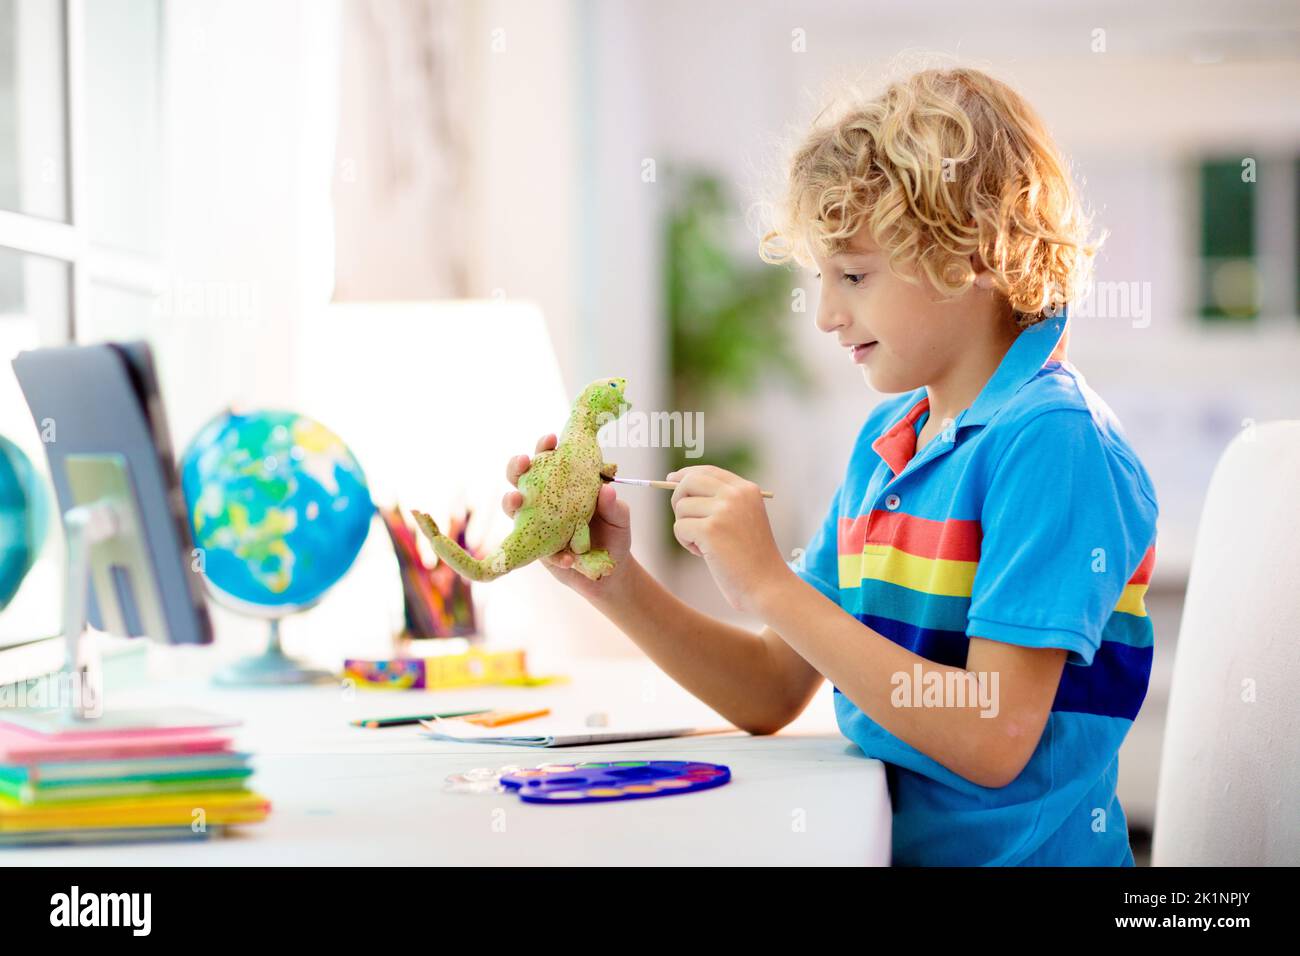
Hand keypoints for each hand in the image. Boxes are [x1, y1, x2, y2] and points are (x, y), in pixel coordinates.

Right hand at [503, 433, 633, 600]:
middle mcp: (545, 499)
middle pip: (521, 477)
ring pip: (513, 507)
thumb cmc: (613, 535)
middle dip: (517, 466)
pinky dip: (550, 551)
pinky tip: (568, 558)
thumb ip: (613, 507)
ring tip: (517, 499)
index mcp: (565, 484)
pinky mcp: (533, 547)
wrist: (610, 571)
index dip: (545, 446)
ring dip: (511, 501)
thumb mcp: (620, 519)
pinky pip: (530, 544)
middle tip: (524, 461)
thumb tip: (606, 491)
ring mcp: (535, 522)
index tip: (550, 438)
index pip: (550, 459)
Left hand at [667, 465, 788, 614]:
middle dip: (678, 499)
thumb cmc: (751, 559)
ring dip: (686, 529)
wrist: (767, 585)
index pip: (708, 471)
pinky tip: (704, 554)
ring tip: (705, 546)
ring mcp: (724, 510)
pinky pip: (679, 527)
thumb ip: (721, 501)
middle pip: (689, 481)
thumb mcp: (743, 520)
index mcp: (747, 490)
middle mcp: (736, 495)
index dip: (686, 474)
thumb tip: (679, 484)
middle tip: (685, 521)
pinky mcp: (710, 529)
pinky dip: (686, 543)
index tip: (671, 478)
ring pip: (682, 507)